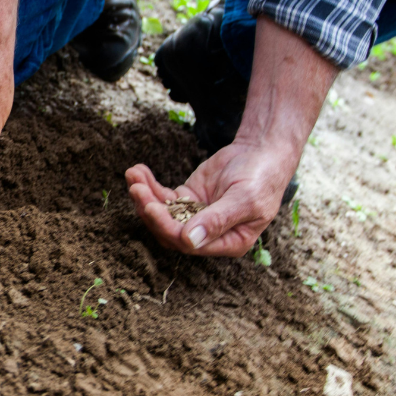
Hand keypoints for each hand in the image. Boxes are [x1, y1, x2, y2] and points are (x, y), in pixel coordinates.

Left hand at [125, 138, 297, 255]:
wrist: (262, 152)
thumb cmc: (261, 178)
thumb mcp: (245, 199)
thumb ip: (218, 220)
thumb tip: (190, 241)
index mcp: (228, 243)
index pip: (189, 243)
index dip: (167, 227)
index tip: (151, 207)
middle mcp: (208, 234)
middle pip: (169, 230)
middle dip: (150, 210)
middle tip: (136, 189)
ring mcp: (194, 216)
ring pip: (162, 213)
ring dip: (144, 196)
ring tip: (133, 175)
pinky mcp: (187, 198)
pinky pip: (162, 196)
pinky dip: (149, 185)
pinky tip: (138, 171)